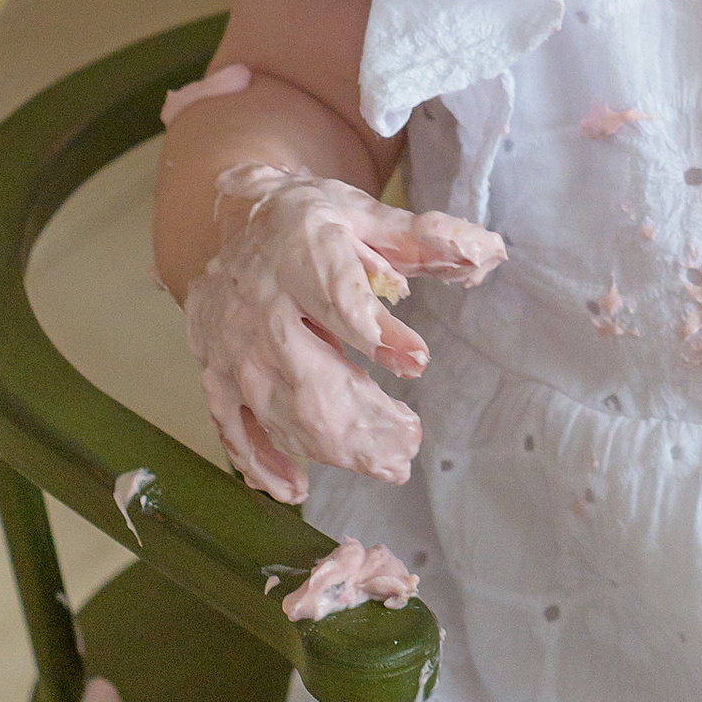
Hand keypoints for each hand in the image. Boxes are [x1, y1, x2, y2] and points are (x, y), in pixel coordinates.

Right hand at [182, 161, 503, 502]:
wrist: (233, 221)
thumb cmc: (312, 222)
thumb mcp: (367, 216)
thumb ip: (422, 239)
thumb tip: (487, 251)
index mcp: (299, 252)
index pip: (335, 295)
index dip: (375, 330)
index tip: (417, 360)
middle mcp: (259, 301)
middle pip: (305, 369)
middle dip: (360, 415)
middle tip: (411, 443)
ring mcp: (231, 342)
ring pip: (275, 406)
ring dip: (329, 445)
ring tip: (385, 465)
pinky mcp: (214, 370)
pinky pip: (231, 423)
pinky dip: (260, 459)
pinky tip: (296, 485)